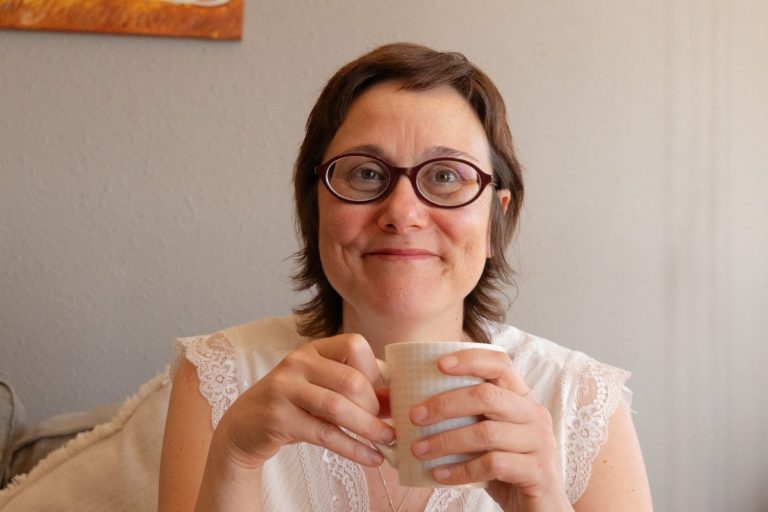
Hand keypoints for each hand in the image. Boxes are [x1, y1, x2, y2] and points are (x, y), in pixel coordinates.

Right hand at [213, 334, 394, 469]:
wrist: (245, 426)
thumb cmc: (294, 405)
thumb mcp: (321, 388)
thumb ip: (354, 390)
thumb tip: (395, 401)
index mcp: (313, 350)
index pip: (355, 345)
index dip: (375, 371)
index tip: (382, 395)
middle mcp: (298, 363)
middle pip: (350, 380)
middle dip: (374, 406)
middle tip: (384, 424)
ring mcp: (285, 389)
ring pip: (338, 407)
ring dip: (369, 428)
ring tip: (387, 441)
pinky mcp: (279, 418)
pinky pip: (325, 434)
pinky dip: (354, 448)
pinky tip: (372, 458)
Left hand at [409, 349, 571, 511]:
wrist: (538, 508)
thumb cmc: (505, 467)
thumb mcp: (489, 437)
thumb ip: (467, 418)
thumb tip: (415, 407)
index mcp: (522, 399)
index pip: (500, 364)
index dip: (470, 359)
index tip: (439, 364)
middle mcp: (534, 415)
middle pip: (487, 396)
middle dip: (445, 404)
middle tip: (414, 416)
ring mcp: (539, 443)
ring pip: (486, 433)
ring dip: (446, 441)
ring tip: (418, 449)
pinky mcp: (537, 472)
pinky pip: (492, 465)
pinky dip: (460, 470)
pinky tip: (439, 474)